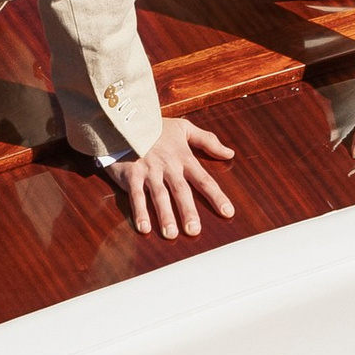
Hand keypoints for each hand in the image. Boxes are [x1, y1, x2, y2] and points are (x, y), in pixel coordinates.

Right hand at [106, 117, 237, 237]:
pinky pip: (136, 195)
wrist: (125, 119)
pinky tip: (144, 228)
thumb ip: (208, 140)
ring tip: (170, 234)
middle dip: (188, 211)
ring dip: (165, 215)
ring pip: (158, 195)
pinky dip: (139, 211)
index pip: (203, 179)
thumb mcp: (184, 128)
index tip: (228, 212)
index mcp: (183, 157)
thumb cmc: (156, 127)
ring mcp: (149, 171)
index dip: (216, 196)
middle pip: (181, 191)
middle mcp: (168, 166)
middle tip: (194, 231)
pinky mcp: (131, 174)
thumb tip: (230, 153)